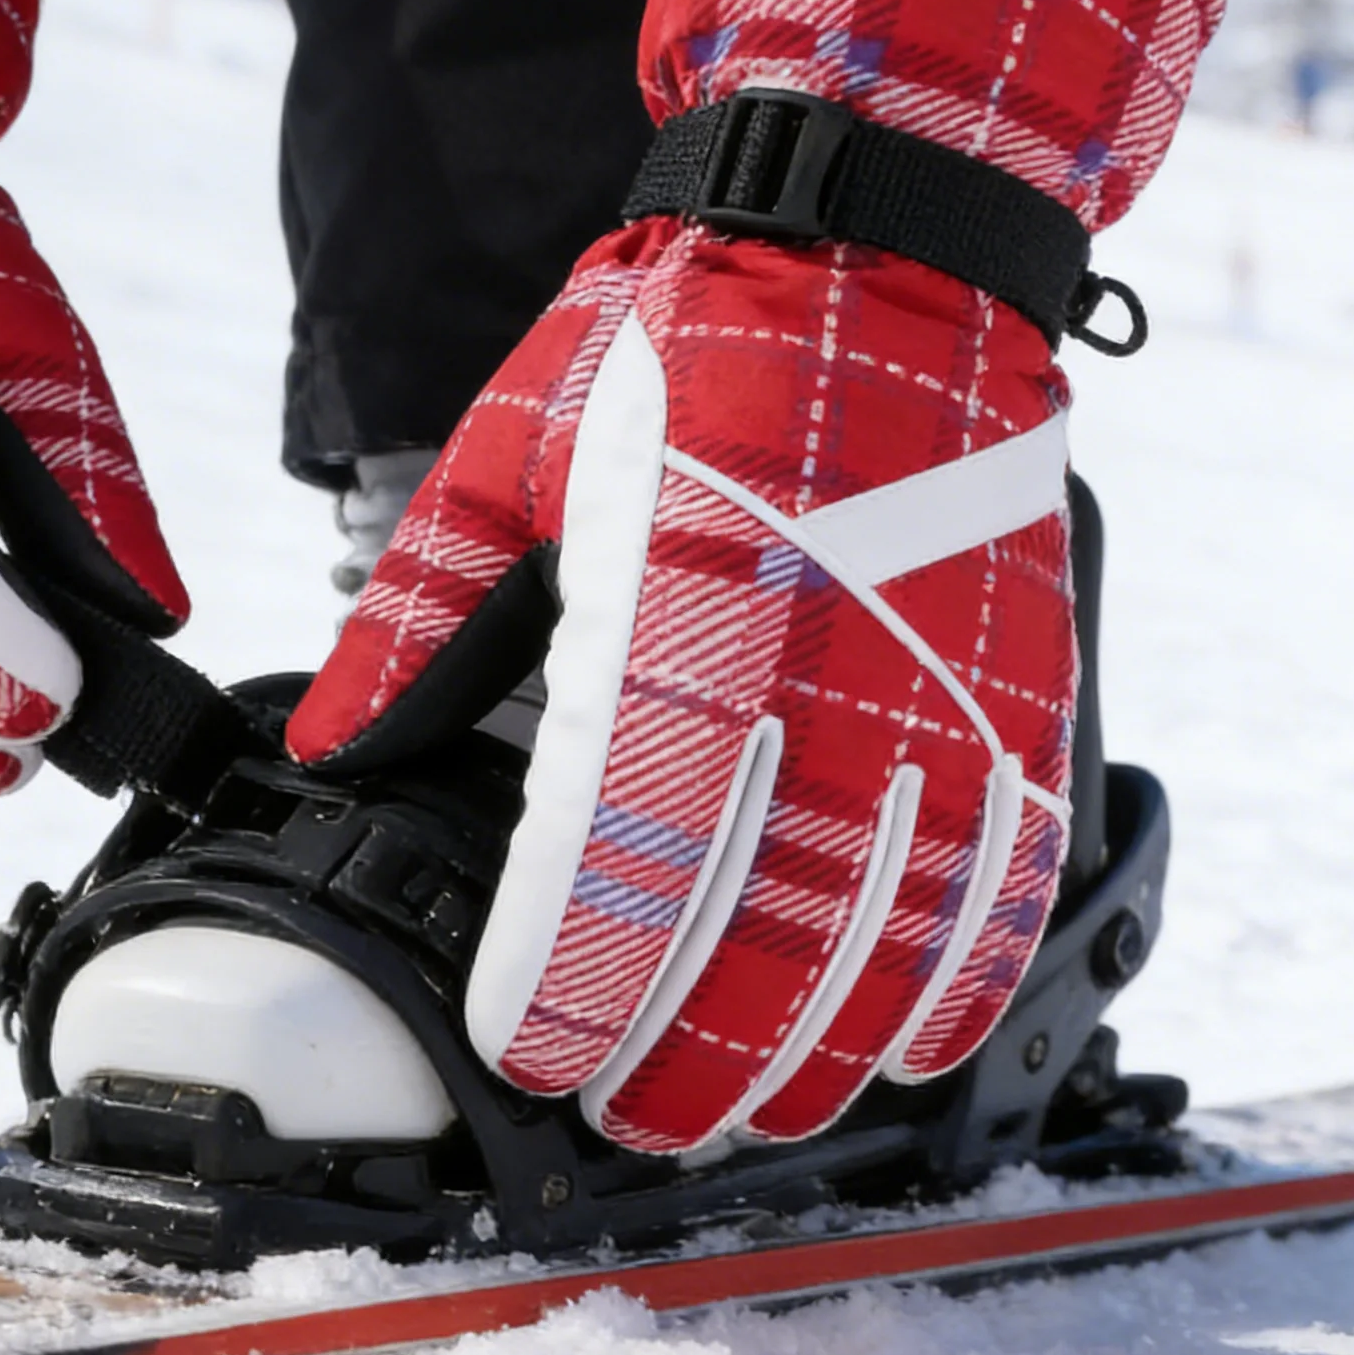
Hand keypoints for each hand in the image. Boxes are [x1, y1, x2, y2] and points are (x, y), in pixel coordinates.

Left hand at [289, 0, 1220, 1148]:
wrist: (874, 237)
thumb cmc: (678, 339)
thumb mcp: (511, 454)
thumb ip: (421, 617)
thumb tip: (338, 748)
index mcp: (677, 598)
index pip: (620, 848)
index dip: (571, 977)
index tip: (525, 1050)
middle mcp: (823, 655)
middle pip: (758, 927)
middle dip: (681, 1054)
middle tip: (617, 1116)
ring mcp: (940, 674)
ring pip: (892, 929)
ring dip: (811, 1049)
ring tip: (738, 1117)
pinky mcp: (1015, 678)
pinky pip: (1005, 866)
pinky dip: (952, 973)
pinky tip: (895, 1038)